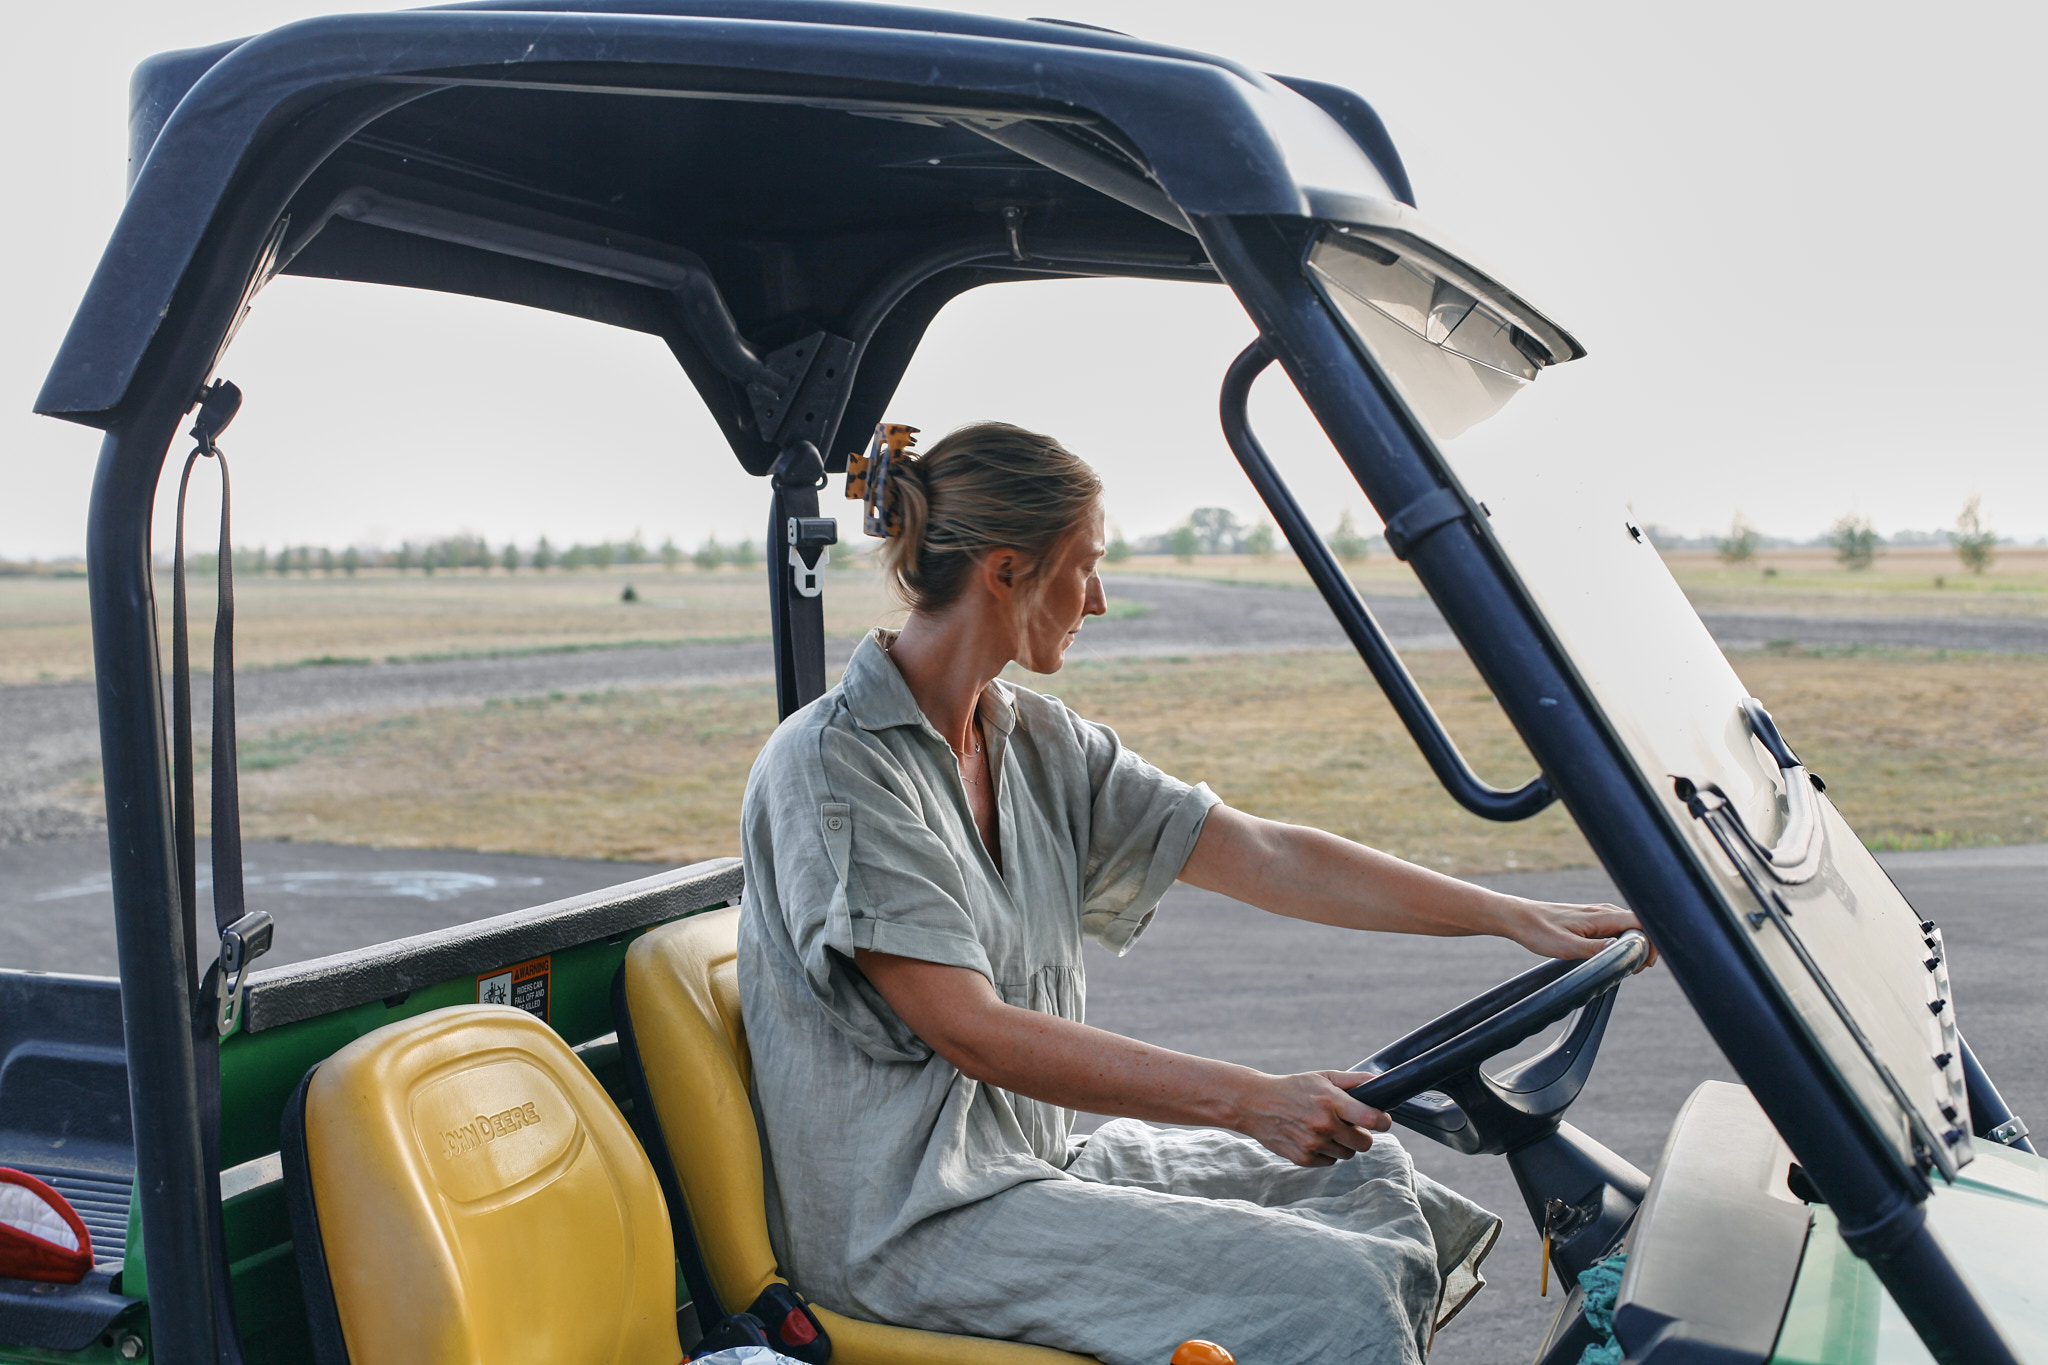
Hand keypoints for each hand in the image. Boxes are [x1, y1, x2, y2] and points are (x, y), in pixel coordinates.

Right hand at [1230, 1070, 1390, 1166]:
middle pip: (1365, 1143)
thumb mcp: (1322, 1077)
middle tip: (1349, 1124)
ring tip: (1326, 1128)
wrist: (1255, 1104)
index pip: (1372, 1119)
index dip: (1383, 1121)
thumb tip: (1380, 1085)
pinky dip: (1326, 1152)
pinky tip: (1313, 1137)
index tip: (1381, 1120)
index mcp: (1331, 1102)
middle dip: (1362, 1134)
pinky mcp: (1303, 1159)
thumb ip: (1353, 1081)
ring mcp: (1313, 1144)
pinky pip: (1330, 1162)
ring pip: (1348, 1154)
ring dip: (1343, 1144)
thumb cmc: (1293, 1088)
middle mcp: (1324, 1125)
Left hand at [1499, 898, 1656, 968]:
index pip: (1642, 923)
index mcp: (1602, 916)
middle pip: (1641, 926)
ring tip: (1625, 967)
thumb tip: (1619, 951)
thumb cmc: (1539, 931)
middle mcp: (1604, 912)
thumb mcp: (1565, 947)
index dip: (1652, 942)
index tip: (1645, 963)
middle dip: (1646, 948)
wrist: (1519, 918)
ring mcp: (1599, 914)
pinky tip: (1612, 957)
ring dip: (1634, 946)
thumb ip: (1594, 949)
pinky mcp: (1593, 920)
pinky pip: (1618, 929)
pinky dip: (1622, 943)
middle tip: (1635, 970)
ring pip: (1630, 928)